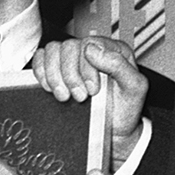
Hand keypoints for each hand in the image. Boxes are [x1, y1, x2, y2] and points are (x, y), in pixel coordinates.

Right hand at [33, 36, 146, 164]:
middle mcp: (91, 50)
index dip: (86, 67)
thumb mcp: (134, 89)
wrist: (114, 131)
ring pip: (52, 50)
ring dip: (54, 75)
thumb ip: (119, 65)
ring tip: (64, 95)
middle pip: (68, 47)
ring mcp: (72, 59)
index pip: (90, 43)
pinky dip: (41, 72)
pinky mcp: (56, 69)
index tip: (92, 90)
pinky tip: (51, 88)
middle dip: (70, 75)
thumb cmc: (125, 109)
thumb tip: (92, 48)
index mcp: (113, 50)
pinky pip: (40, 58)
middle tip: (79, 97)